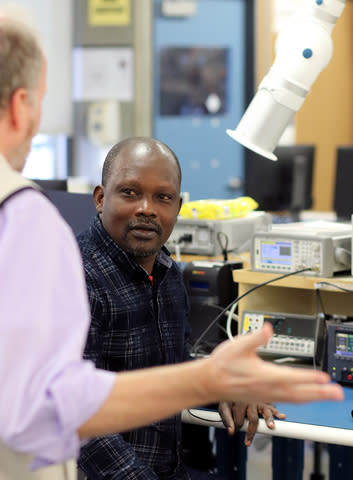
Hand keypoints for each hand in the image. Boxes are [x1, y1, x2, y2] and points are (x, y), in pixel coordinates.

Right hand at [205, 323, 343, 404]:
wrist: (211, 381)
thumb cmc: (223, 364)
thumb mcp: (238, 345)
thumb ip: (255, 337)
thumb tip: (268, 328)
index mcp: (263, 374)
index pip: (291, 377)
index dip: (308, 378)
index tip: (324, 377)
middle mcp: (267, 388)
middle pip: (299, 392)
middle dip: (320, 392)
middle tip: (337, 393)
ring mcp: (267, 395)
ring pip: (295, 399)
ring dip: (315, 397)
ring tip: (329, 395)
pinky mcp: (265, 397)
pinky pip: (289, 400)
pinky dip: (302, 399)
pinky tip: (307, 397)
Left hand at [218, 401, 285, 445]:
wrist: (235, 384)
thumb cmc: (229, 399)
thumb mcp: (224, 407)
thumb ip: (226, 419)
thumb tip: (230, 432)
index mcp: (238, 402)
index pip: (239, 418)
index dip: (236, 427)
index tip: (233, 433)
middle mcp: (250, 401)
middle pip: (252, 418)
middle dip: (251, 431)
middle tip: (247, 443)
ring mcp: (258, 402)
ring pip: (265, 412)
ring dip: (268, 420)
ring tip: (271, 427)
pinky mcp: (265, 402)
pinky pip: (272, 408)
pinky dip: (277, 412)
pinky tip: (282, 416)